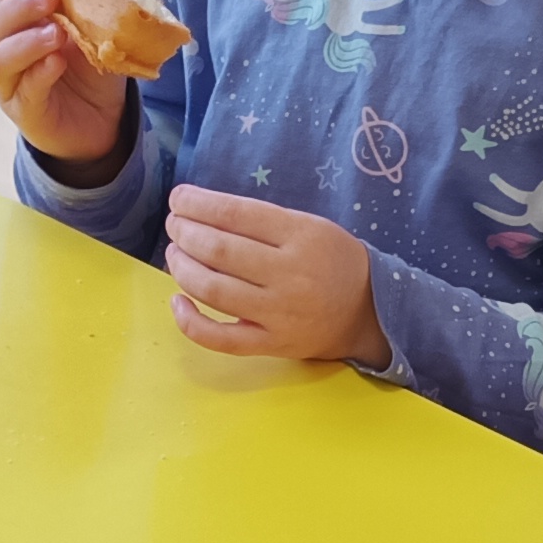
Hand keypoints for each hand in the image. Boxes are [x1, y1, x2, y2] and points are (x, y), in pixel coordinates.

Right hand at [0, 0, 129, 174]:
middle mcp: (9, 49)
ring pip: (1, 58)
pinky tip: (56, 62)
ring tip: (56, 32)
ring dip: (27, 40)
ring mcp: (12, 82)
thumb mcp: (100, 29)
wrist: (103, 121)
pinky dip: (39, 74)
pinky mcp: (24, 111)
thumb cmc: (93, 70)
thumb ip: (101, 0)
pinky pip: (24, 90)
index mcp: (24, 21)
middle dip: (22, 4)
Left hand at [160, 188, 384, 362]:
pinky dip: (191, 323)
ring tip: (174, 254)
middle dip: (185, 232)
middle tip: (174, 225)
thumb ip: (262, 221)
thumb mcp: (309, 226)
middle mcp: (289, 274)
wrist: (368, 311)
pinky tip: (177, 302)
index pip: (236, 214)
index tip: (178, 198)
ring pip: (213, 290)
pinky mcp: (272, 344)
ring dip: (182, 268)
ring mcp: (279, 313)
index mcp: (301, 235)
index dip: (198, 204)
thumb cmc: (331, 261)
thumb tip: (203, 211)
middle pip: (219, 250)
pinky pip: (221, 339)